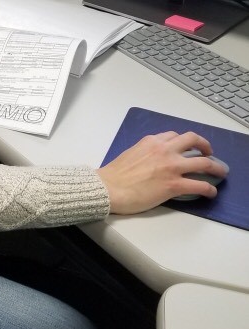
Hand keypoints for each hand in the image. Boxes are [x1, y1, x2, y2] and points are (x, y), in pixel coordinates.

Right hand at [97, 131, 229, 214]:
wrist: (109, 188)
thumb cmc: (115, 174)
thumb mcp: (131, 152)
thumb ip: (146, 152)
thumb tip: (154, 159)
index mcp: (152, 142)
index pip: (174, 136)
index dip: (184, 141)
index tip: (187, 146)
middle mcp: (165, 150)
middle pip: (193, 140)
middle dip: (205, 145)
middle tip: (208, 153)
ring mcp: (172, 167)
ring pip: (203, 162)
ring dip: (216, 167)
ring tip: (220, 172)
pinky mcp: (174, 185)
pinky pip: (200, 185)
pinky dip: (209, 189)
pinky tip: (211, 192)